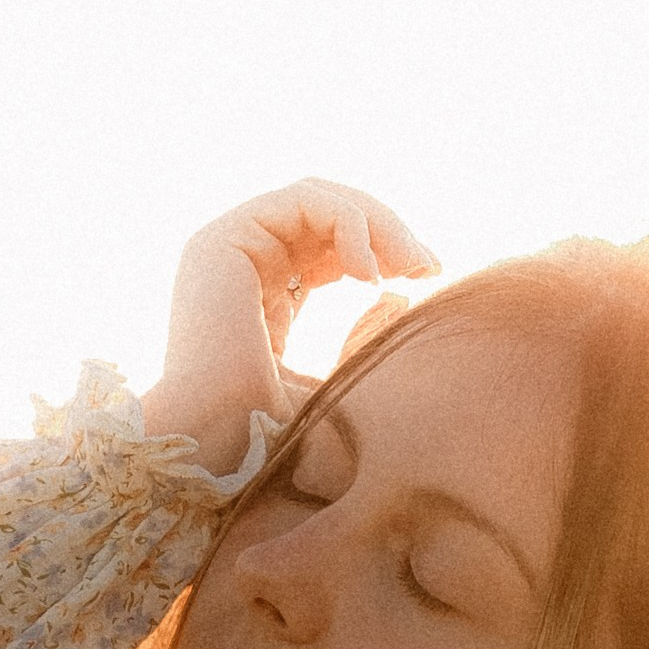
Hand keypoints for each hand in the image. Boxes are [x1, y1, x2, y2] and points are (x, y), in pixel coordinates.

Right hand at [140, 180, 438, 473]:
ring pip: (319, 198)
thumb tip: (398, 293)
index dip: (385, 247)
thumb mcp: (337, 385)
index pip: (330, 242)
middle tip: (428, 265)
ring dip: (377, 222)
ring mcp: (228, 248)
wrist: (218, 450)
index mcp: (262, 292)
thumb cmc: (270, 438)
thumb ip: (363, 340)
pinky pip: (303, 201)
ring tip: (408, 264)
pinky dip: (350, 224)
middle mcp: (242, 264)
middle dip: (388, 229)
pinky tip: (369, 274)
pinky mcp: (223, 241)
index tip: (430, 273)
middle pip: (327, 212)